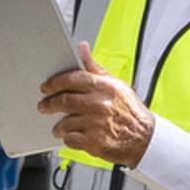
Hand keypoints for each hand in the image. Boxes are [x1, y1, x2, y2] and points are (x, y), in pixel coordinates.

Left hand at [37, 52, 154, 166]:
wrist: (145, 138)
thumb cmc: (130, 111)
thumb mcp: (116, 84)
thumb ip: (95, 67)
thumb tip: (82, 48)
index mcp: (104, 87)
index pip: (72, 79)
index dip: (54, 82)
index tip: (46, 87)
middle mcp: (100, 104)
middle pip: (64, 100)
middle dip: (49, 103)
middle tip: (44, 105)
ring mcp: (96, 124)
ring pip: (65, 122)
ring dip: (59, 125)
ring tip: (59, 126)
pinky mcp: (94, 142)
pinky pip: (70, 139)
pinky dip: (68, 138)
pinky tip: (72, 136)